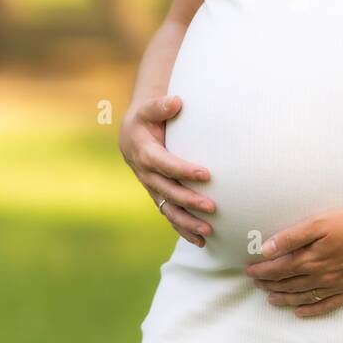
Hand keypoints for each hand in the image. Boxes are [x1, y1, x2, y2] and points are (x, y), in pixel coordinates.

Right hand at [118, 94, 215, 246]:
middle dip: (190, 201)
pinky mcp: (159, 197)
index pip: (166, 164)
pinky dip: (184, 230)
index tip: (206, 174)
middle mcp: (147, 175)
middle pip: (169, 192)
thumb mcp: (147, 109)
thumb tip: (176, 101)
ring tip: (208, 232)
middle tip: (212, 208)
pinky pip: (171, 216)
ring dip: (187, 222)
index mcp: (146, 154)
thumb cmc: (145, 120)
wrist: (131, 136)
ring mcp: (153, 189)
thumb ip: (160, 106)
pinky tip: (202, 241)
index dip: (184, 170)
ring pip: (170, 209)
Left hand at [244, 201, 342, 316]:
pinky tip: (300, 312)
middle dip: (270, 284)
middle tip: (256, 283)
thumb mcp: (319, 222)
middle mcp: (320, 277)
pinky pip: (326, 306)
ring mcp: (335, 286)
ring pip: (303, 297)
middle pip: (288, 284)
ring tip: (271, 299)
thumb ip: (291, 237)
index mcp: (311, 259)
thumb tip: (267, 250)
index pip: (278, 269)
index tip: (249, 270)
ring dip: (284, 298)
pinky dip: (311, 310)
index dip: (262, 271)